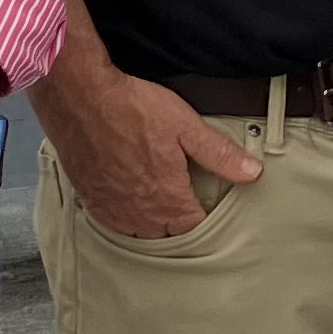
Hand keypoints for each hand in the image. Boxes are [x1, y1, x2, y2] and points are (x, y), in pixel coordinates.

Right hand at [32, 47, 258, 241]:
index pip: (193, 228)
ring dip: (151, 225)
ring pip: (138, 233)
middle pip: (166, 235)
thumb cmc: (130, 108)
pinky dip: (124, 218)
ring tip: (160, 207)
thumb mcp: (185, 126)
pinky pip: (113, 223)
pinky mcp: (91, 199)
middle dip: (178, 225)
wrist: (80, 97)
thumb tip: (252, 172)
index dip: (204, 219)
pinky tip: (129, 202)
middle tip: (185, 206)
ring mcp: (112, 208)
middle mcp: (139, 211)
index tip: (207, 207)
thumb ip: (219, 153)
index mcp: (167, 197)